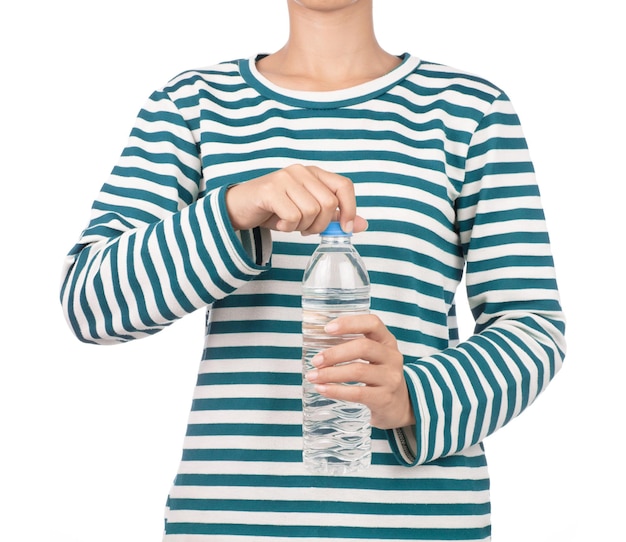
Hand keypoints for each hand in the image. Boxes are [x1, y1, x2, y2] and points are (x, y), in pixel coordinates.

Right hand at [225, 164, 367, 234]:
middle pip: (329, 204)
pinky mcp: (270, 190)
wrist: (239, 208)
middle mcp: (301, 171)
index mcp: (314, 173)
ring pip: (312, 212)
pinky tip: (279, 223)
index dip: (350, 209)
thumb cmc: (275, 210)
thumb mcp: (308, 213)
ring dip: (302, 226)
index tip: (346, 228)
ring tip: (290, 224)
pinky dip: (288, 227)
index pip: (344, 186)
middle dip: (320, 225)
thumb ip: (334, 217)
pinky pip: (293, 216)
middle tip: (306, 229)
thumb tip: (363, 225)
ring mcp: (285, 178)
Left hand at [304, 314, 414, 429]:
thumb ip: (353, 346)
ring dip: (331, 374)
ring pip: (358, 371)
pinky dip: (336, 391)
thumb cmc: (378, 375)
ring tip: (313, 376)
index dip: (349, 323)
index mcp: (387, 340)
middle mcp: (392, 357)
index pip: (372, 323)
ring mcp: (391, 378)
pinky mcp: (385, 398)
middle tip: (316, 361)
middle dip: (335, 353)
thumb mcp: (373, 356)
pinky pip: (358, 393)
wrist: (399, 406)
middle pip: (363, 347)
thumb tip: (315, 343)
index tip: (327, 329)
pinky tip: (322, 389)